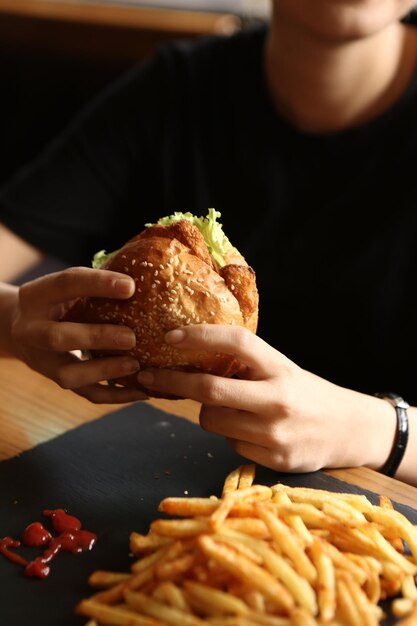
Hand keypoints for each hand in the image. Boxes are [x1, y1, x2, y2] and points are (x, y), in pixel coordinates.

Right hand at [9, 267, 147, 403]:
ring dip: (105, 371)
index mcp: (37, 295)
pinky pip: (85, 394)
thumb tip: (143, 278)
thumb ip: (93, 283)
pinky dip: (114, 396)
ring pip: (68, 374)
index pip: (65, 284)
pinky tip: (141, 391)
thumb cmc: (57, 301)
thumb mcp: (65, 287)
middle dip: (96, 338)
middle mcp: (32, 330)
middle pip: (58, 338)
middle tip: (130, 337)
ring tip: (136, 365)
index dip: (97, 284)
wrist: (21, 328)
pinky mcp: (57, 380)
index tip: (130, 286)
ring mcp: (42, 360)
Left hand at [136, 324, 395, 472]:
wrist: (348, 429)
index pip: (236, 342)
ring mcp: (275, 431)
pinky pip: (229, 442)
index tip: (171, 336)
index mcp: (280, 367)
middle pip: (210, 389)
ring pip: (212, 420)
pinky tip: (250, 429)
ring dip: (207, 411)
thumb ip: (245, 366)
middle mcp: (278, 398)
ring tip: (228, 407)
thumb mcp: (281, 369)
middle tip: (149, 376)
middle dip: (173, 382)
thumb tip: (191, 359)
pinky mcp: (273, 458)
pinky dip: (229, 433)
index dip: (200, 336)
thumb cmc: (305, 392)